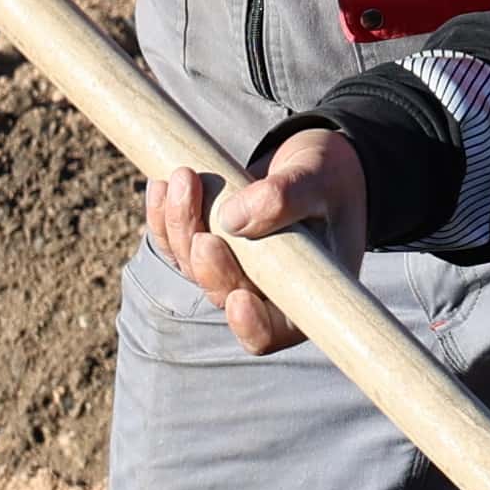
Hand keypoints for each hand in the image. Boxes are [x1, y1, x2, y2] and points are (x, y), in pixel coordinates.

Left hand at [146, 128, 365, 352]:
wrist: (310, 159)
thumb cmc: (328, 176)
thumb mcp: (318, 180)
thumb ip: (285, 198)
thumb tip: (231, 221)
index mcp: (305, 291)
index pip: (275, 331)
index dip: (252, 326)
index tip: (240, 298)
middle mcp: (265, 289)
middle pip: (224, 296)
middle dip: (208, 267)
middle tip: (205, 234)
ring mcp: (232, 269)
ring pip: (192, 267)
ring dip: (180, 227)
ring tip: (183, 178)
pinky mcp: (207, 246)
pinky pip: (173, 242)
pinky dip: (163, 218)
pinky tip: (160, 186)